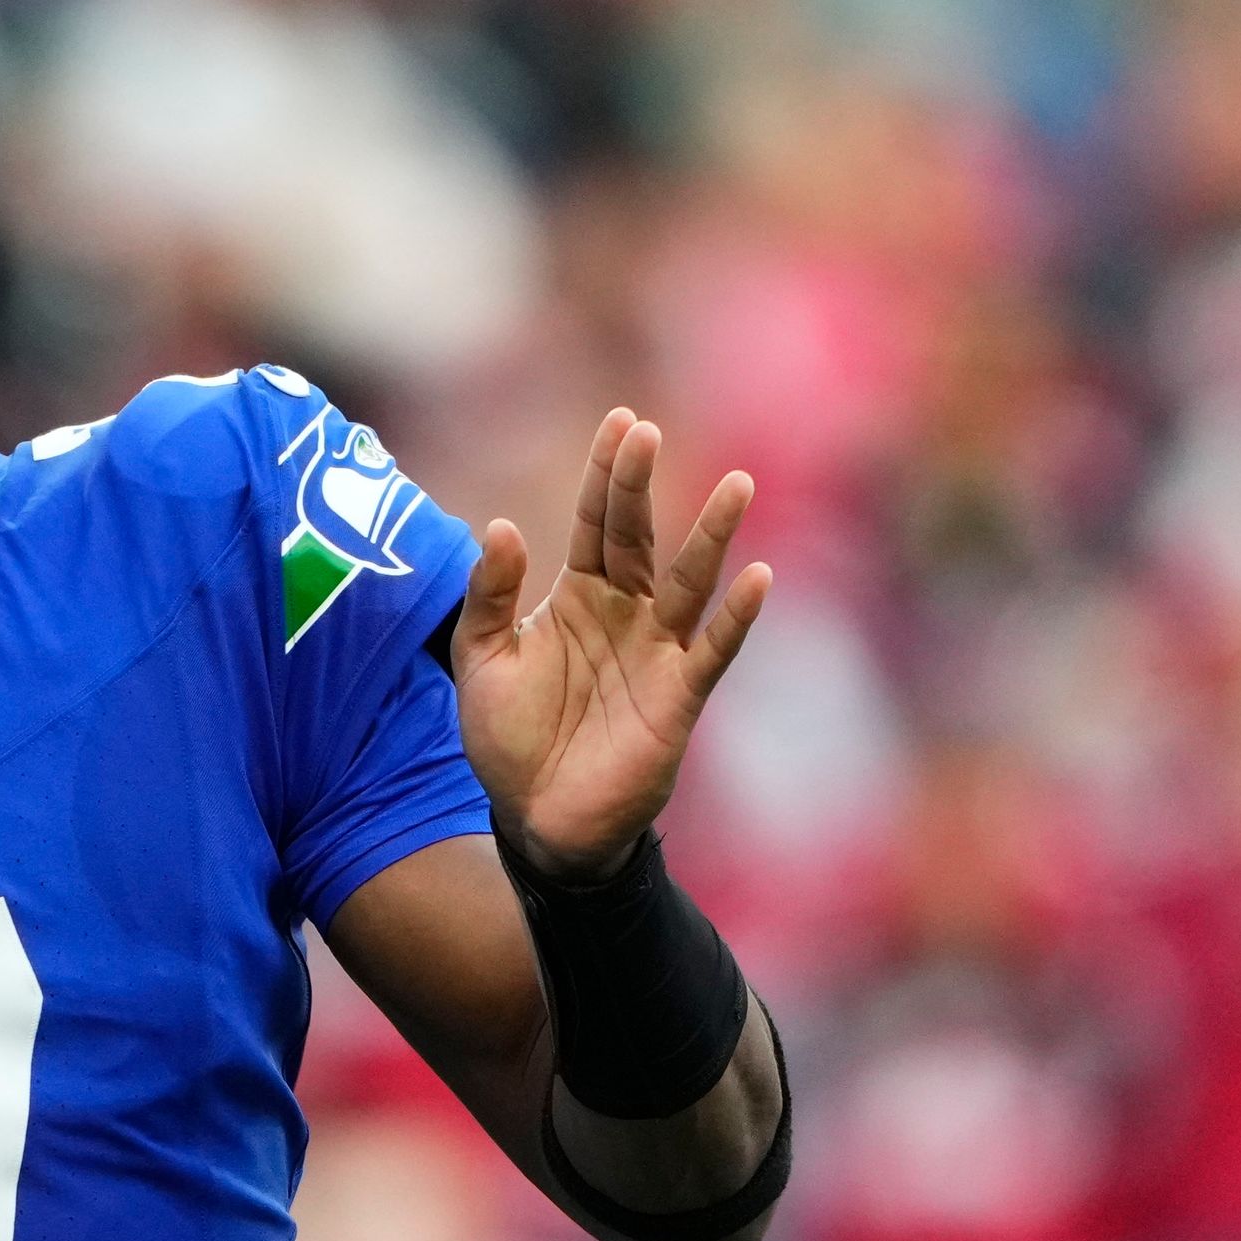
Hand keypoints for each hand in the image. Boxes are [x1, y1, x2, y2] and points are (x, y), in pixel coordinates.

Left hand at [453, 409, 768, 881]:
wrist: (535, 819)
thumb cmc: (510, 738)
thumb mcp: (482, 658)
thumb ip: (489, 594)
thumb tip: (501, 526)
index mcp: (577, 596)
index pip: (595, 521)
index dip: (606, 474)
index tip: (622, 421)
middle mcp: (623, 613)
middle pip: (636, 537)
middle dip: (640, 486)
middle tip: (648, 433)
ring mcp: (655, 651)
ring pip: (688, 581)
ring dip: (712, 535)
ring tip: (738, 485)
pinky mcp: (677, 696)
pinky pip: (713, 648)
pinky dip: (736, 616)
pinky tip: (759, 577)